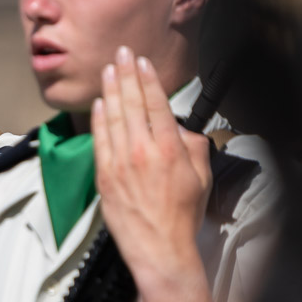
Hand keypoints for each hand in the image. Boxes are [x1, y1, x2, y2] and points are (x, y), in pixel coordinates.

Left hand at [91, 46, 212, 294]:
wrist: (159, 249)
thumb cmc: (182, 217)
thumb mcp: (202, 178)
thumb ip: (194, 147)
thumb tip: (181, 130)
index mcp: (169, 150)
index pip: (156, 104)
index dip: (148, 79)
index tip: (142, 62)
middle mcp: (142, 151)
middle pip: (132, 103)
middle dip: (126, 74)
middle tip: (121, 53)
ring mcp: (119, 162)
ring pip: (113, 116)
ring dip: (111, 89)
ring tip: (108, 70)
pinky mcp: (104, 176)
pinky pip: (100, 139)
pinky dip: (99, 118)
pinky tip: (100, 103)